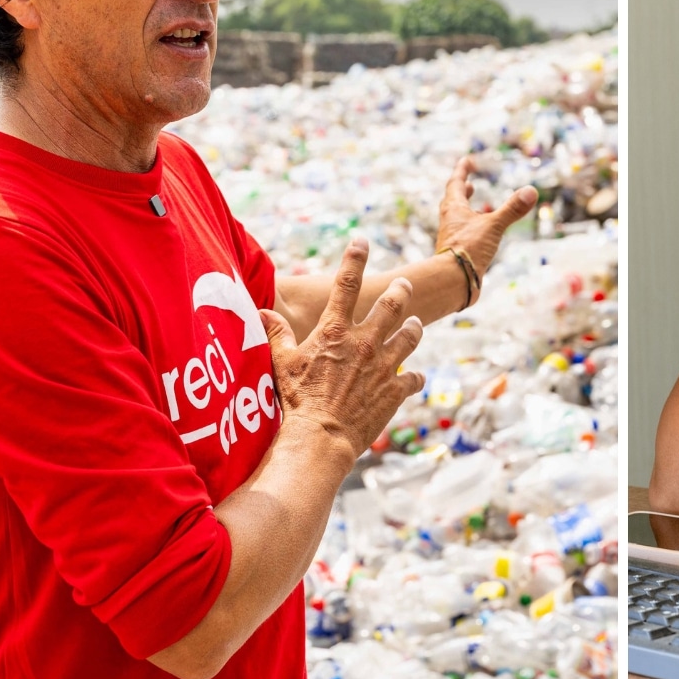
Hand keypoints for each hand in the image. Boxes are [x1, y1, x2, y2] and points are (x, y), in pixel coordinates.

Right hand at [263, 239, 425, 453]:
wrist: (321, 438)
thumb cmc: (297, 401)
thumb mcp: (282, 363)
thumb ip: (276, 334)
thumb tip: (262, 312)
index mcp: (336, 331)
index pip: (347, 284)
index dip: (355, 259)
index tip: (362, 240)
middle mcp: (365, 342)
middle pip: (391, 306)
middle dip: (400, 292)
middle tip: (405, 285)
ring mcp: (384, 365)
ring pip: (410, 336)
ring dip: (414, 328)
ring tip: (416, 324)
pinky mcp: (396, 390)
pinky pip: (413, 378)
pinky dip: (414, 377)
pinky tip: (414, 377)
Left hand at [434, 156, 538, 288]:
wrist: (452, 281)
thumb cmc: (468, 250)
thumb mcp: (494, 226)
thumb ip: (512, 209)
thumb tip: (532, 191)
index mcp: (454, 210)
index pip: (456, 184)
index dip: (462, 171)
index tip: (466, 160)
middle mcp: (450, 222)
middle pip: (453, 202)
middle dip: (462, 192)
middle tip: (468, 186)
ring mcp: (452, 239)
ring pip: (458, 220)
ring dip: (468, 212)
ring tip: (479, 210)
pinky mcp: (457, 254)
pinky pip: (465, 237)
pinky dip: (474, 231)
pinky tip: (483, 238)